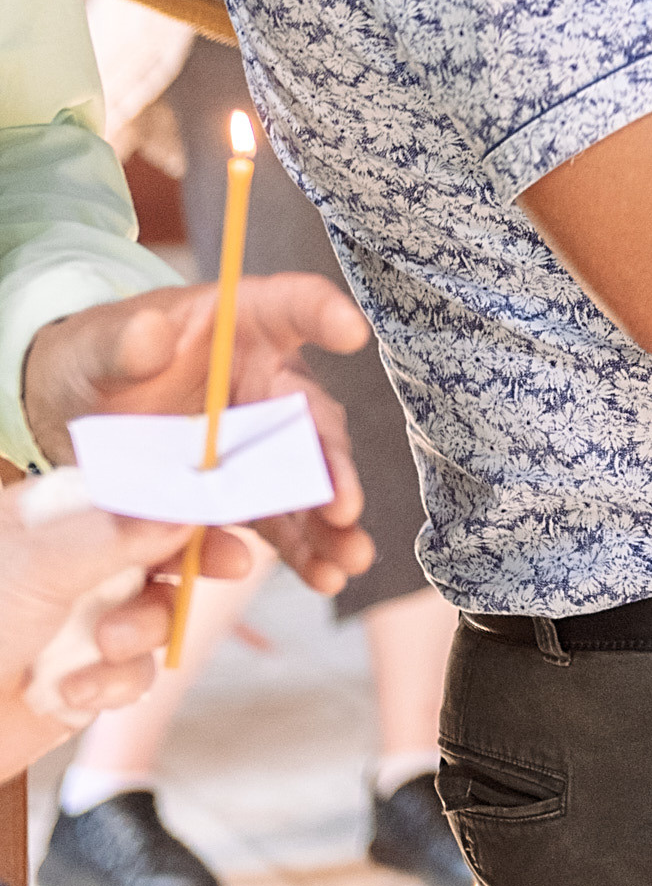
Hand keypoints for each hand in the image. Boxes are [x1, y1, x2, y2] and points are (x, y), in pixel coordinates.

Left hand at [0, 478, 250, 759]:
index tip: (229, 497)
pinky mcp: (84, 677)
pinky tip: (75, 691)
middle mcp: (72, 564)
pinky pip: (133, 671)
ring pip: (155, 612)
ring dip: (143, 630)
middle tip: (230, 562)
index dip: (184, 493)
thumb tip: (184, 502)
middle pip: (159, 548)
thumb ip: (118, 530)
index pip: (136, 488)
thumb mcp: (39, 564)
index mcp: (54, 516)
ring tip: (107, 646)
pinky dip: (112, 682)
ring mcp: (78, 621)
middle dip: (189, 561)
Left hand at [23, 276, 376, 597]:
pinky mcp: (232, 496)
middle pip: (309, 419)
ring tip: (348, 558)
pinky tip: (322, 578)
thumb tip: (150, 332)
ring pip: (301, 484)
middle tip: (345, 504)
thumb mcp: (96, 346)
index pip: (289, 307)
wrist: (68, 414)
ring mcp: (250, 446)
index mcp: (240, 327)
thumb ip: (122, 342)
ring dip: (327, 524)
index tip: (350, 332)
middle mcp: (262, 386)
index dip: (321, 314)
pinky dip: (298, 553)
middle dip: (331, 464)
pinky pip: (270, 525)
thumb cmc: (94, 359)